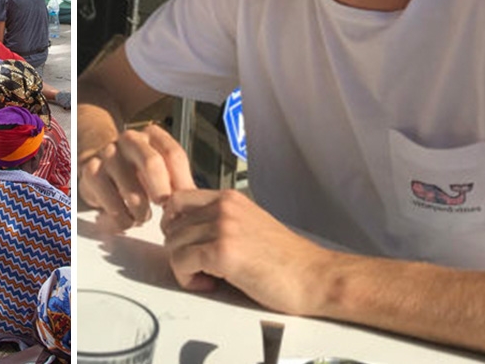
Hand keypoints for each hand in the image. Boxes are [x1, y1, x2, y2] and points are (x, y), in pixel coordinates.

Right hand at [78, 123, 194, 230]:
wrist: (98, 163)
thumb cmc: (136, 171)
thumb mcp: (160, 170)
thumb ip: (179, 183)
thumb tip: (197, 204)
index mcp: (151, 135)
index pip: (174, 154)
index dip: (182, 183)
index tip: (182, 202)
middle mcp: (129, 139)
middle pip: (152, 163)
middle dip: (163, 193)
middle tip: (165, 210)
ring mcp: (108, 154)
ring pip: (132, 192)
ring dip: (142, 214)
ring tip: (142, 217)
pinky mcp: (90, 172)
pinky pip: (113, 206)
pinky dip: (123, 220)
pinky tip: (125, 219)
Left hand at [160, 189, 331, 315]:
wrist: (314, 277)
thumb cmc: (284, 260)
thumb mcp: (248, 226)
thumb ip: (219, 221)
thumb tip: (185, 232)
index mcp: (228, 199)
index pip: (177, 200)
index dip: (173, 225)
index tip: (187, 245)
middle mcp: (223, 207)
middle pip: (171, 225)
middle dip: (179, 250)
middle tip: (200, 268)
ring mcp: (223, 227)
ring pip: (173, 245)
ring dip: (184, 267)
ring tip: (209, 278)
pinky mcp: (223, 252)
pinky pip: (181, 263)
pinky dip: (189, 279)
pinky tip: (211, 285)